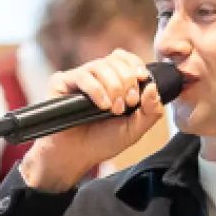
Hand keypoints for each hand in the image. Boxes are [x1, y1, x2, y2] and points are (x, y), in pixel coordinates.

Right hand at [19, 50, 165, 192]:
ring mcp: (79, 78)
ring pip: (100, 65)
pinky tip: (102, 106)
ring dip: (113, 87)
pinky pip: (83, 76)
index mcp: (113, 81)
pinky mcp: (62, 82)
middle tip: (126, 104)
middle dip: (127, 81)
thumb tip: (153, 86)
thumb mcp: (134, 129)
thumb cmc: (102, 142)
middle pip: (116, 60)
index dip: (135, 65)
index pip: (126, 59)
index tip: (142, 79)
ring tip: (113, 109)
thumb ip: (150, 111)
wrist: (76, 156)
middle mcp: (96, 76)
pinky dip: (97, 90)